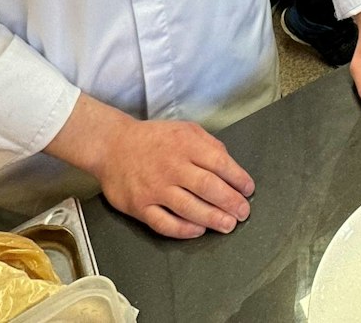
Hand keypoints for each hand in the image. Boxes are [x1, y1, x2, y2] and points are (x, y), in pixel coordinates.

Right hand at [94, 116, 255, 238]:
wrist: (112, 145)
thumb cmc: (154, 139)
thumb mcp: (185, 129)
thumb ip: (208, 145)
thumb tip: (229, 165)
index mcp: (185, 144)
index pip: (219, 163)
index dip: (238, 179)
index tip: (248, 189)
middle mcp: (171, 167)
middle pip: (208, 188)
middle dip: (231, 202)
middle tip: (243, 213)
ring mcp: (155, 188)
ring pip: (189, 208)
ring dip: (213, 218)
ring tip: (228, 225)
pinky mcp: (140, 206)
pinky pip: (165, 223)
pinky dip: (184, 230)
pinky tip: (198, 230)